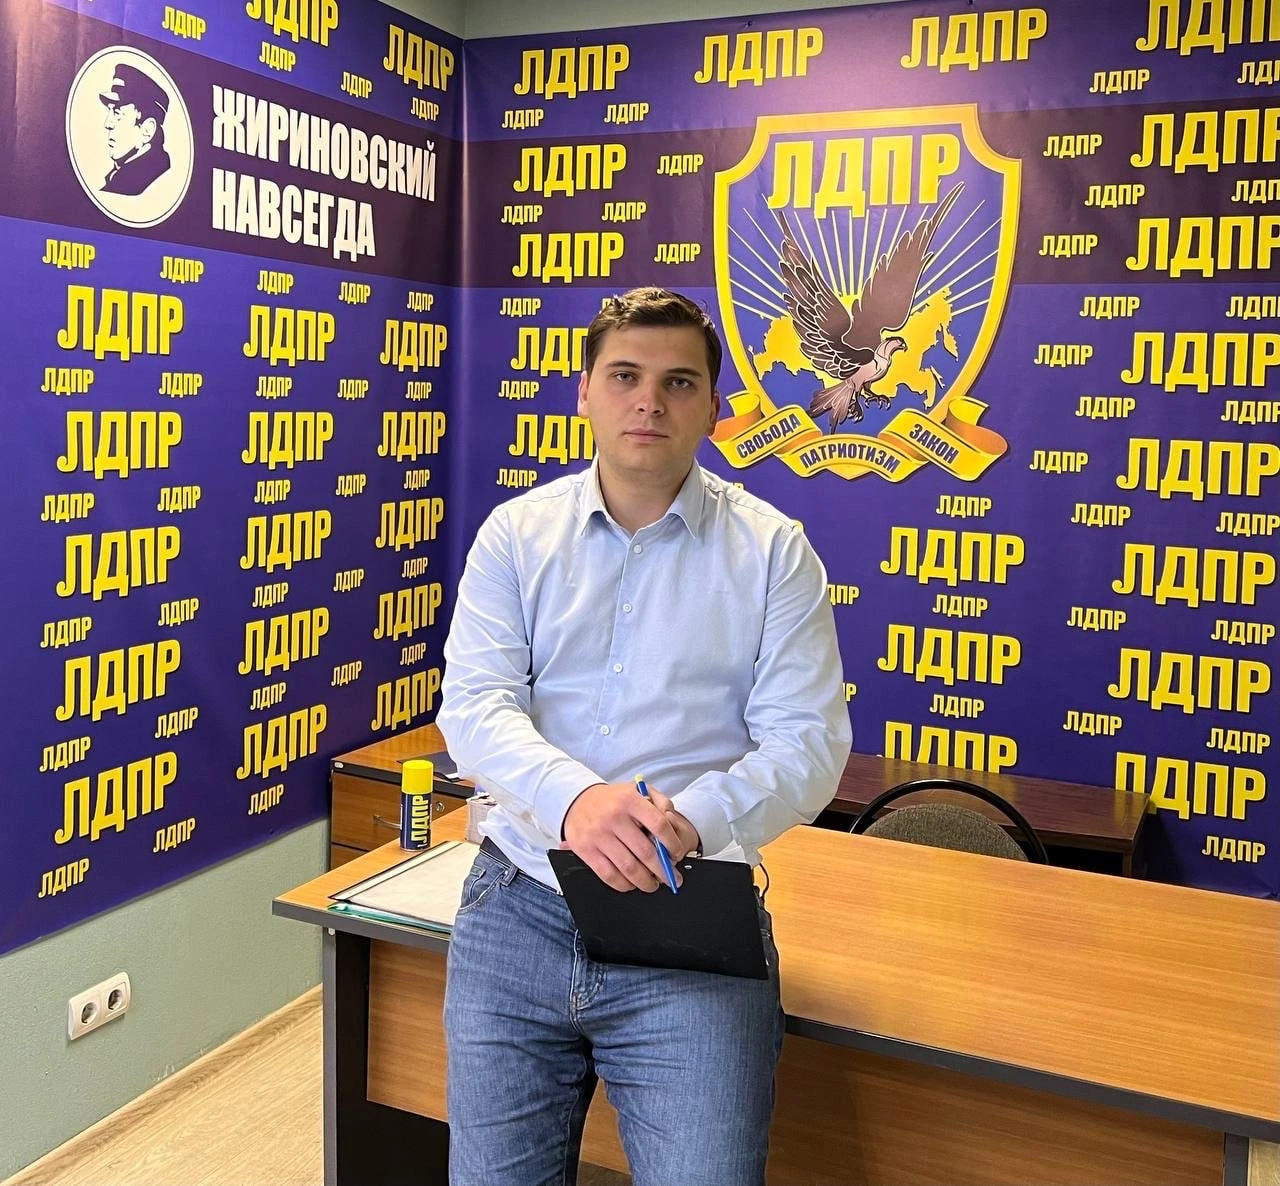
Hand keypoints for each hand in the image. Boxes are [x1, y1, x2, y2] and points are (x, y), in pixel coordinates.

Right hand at [562, 782, 689, 892]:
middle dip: (663, 870)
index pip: (659, 825)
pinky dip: (624, 885)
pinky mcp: (586, 850)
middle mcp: (614, 817)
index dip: (672, 843)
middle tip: (672, 878)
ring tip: (653, 884)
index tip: (677, 853)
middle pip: (646, 852)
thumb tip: (672, 822)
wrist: (577, 800)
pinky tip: (632, 884)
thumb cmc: (614, 800)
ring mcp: (599, 835)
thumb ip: (660, 802)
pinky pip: (609, 875)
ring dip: (646, 882)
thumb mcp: (638, 790)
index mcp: (630, 800)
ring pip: (629, 868)